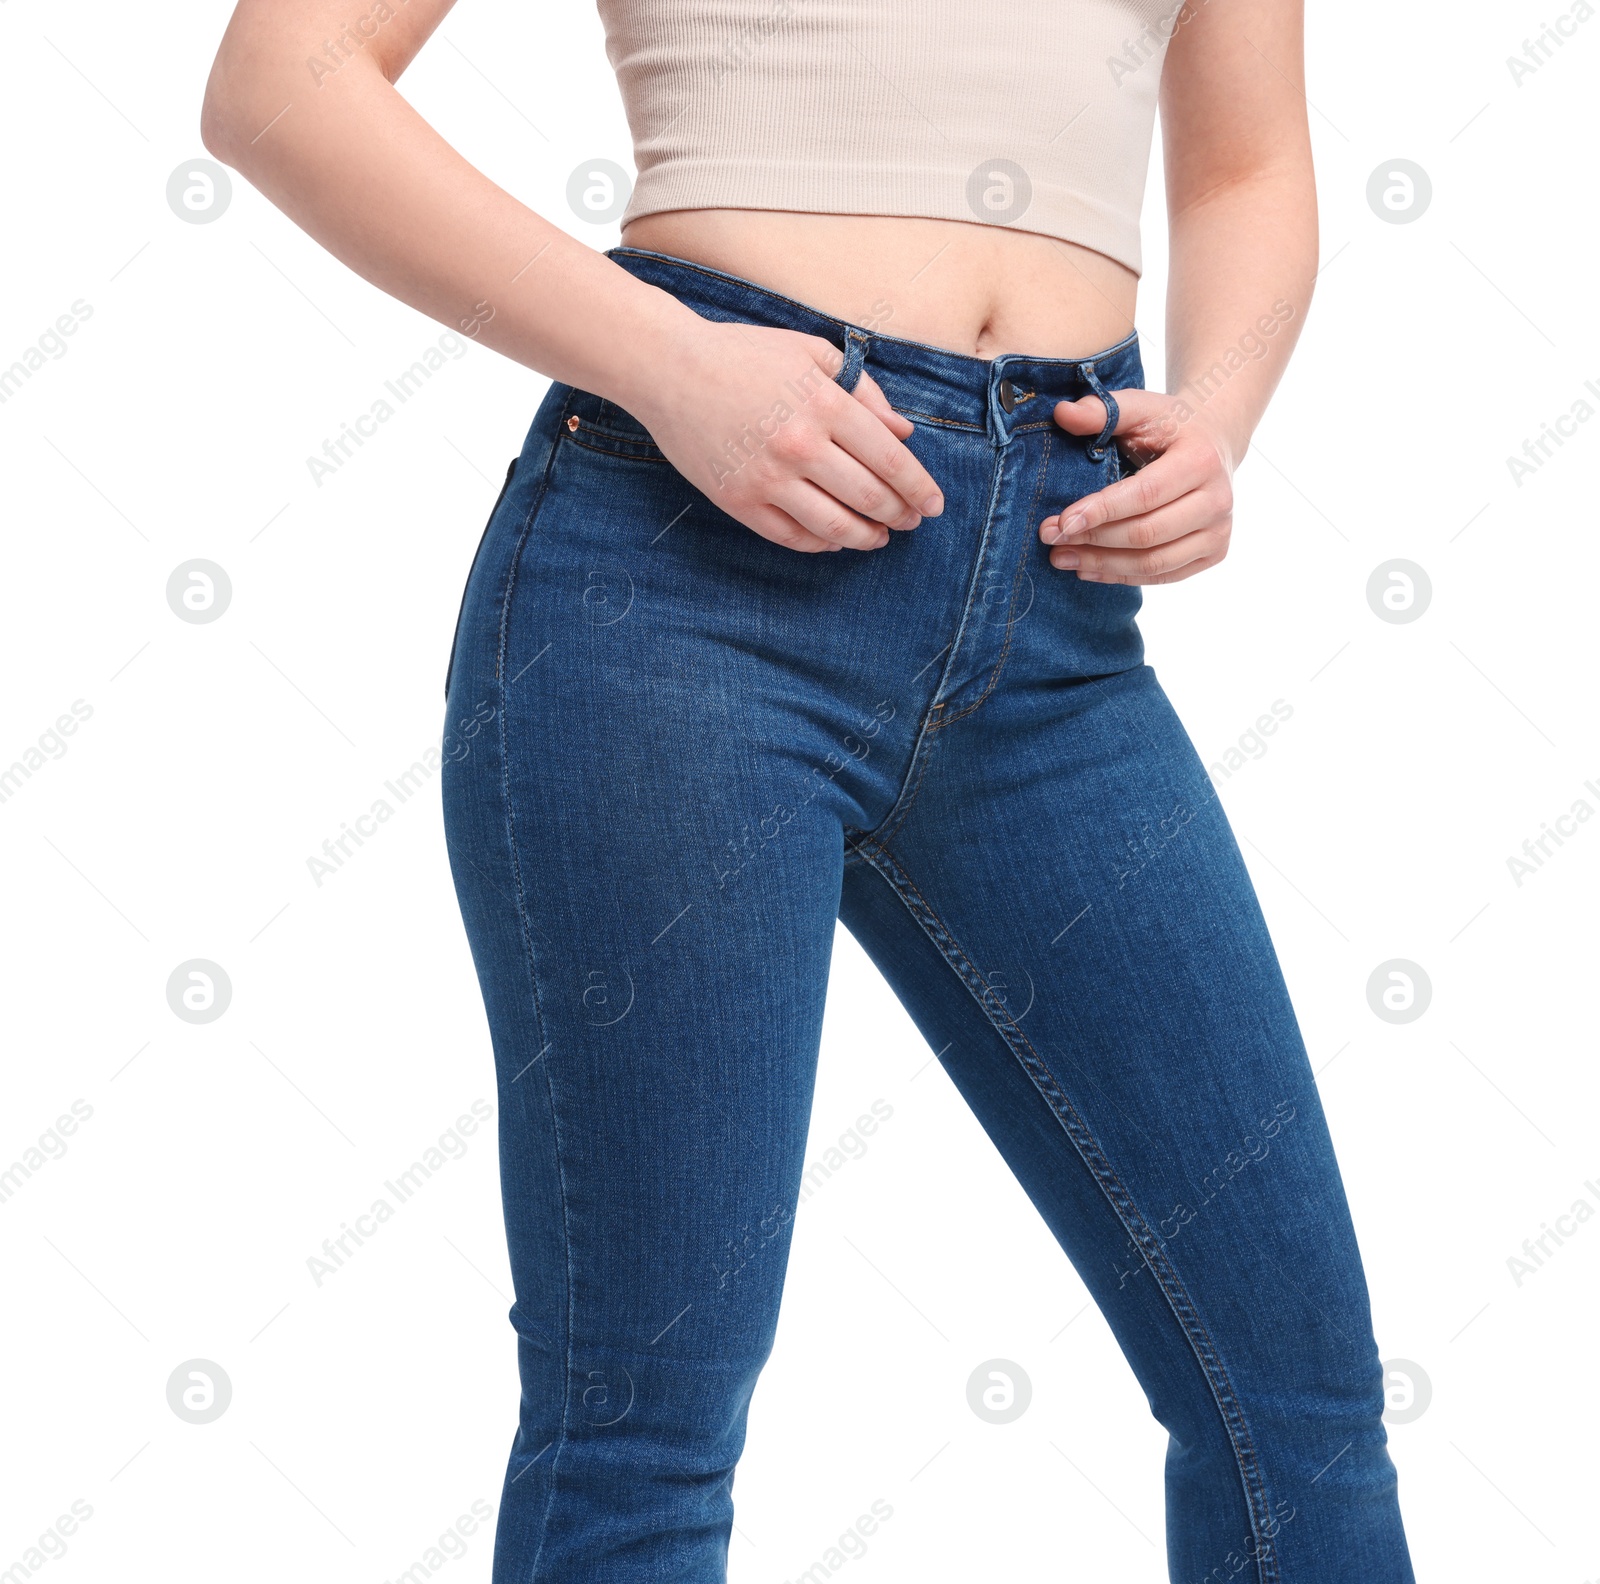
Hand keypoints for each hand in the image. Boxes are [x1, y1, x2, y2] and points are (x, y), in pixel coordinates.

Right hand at [632, 319, 944, 553]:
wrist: (668, 368)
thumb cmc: (744, 354)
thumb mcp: (811, 353)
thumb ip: (864, 391)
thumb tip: (903, 432)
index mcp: (824, 404)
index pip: (890, 460)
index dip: (919, 487)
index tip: (934, 504)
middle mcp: (800, 445)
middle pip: (868, 497)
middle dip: (900, 514)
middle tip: (913, 521)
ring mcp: (766, 478)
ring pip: (834, 525)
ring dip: (866, 537)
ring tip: (880, 537)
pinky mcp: (738, 500)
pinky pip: (791, 536)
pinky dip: (821, 542)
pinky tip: (837, 539)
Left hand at [1040, 389, 1234, 583]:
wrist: (1215, 440)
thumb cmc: (1170, 425)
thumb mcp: (1140, 407)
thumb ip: (1103, 410)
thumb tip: (1062, 414)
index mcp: (1201, 461)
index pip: (1145, 495)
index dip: (1101, 512)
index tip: (1061, 521)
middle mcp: (1218, 500)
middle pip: (1147, 533)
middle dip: (1093, 540)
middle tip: (1051, 538)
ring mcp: (1219, 532)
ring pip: (1153, 563)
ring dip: (1102, 564)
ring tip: (1061, 557)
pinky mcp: (1214, 553)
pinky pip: (1162, 575)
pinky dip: (1122, 577)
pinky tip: (1088, 570)